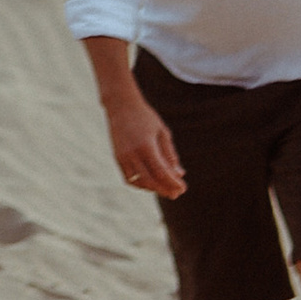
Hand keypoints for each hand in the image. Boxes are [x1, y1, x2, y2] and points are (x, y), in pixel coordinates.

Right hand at [103, 85, 185, 199]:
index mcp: (146, 145)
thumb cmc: (145, 117)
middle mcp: (132, 153)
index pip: (161, 172)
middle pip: (150, 180)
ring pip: (139, 182)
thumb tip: (180, 174)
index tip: (183, 188)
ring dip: (153, 188)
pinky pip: (129, 178)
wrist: (121, 105)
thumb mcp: (162, 132)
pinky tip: (150, 184)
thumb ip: (170, 154)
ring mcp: (123, 156)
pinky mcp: (117, 157)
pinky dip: (140, 184)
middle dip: (164, 189)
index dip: (173, 183)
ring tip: (165, 188)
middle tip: (176, 194)